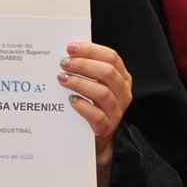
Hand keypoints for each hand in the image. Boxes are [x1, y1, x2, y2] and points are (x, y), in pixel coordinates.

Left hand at [58, 42, 132, 166]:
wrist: (97, 139)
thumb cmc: (93, 105)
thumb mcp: (95, 85)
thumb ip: (87, 68)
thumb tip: (68, 52)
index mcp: (122, 78)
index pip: (111, 57)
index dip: (90, 50)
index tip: (70, 47)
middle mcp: (123, 93)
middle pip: (107, 72)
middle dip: (83, 64)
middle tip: (64, 62)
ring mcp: (116, 111)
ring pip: (102, 92)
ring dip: (79, 82)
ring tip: (62, 78)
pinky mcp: (106, 128)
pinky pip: (96, 115)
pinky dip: (82, 105)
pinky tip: (71, 100)